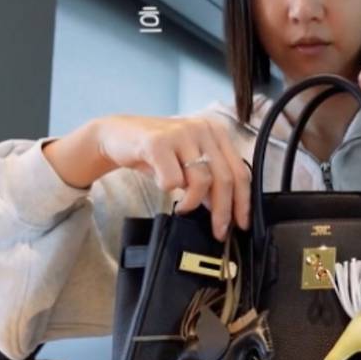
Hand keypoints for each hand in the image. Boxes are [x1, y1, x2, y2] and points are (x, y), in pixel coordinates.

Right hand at [94, 114, 250, 240]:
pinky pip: (173, 180)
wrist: (117, 135)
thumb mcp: (190, 162)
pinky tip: (163, 185)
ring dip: (193, 202)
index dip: (243, 201)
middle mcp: (203, 128)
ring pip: (202, 181)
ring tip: (183, 206)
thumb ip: (210, 180)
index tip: (242, 223)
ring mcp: (181, 133)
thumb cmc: (157, 153)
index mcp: (216, 131)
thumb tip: (227, 210)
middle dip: (223, 211)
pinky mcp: (157, 142)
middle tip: (217, 231)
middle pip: (224, 178)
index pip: (240, 170)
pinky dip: (168, 189)